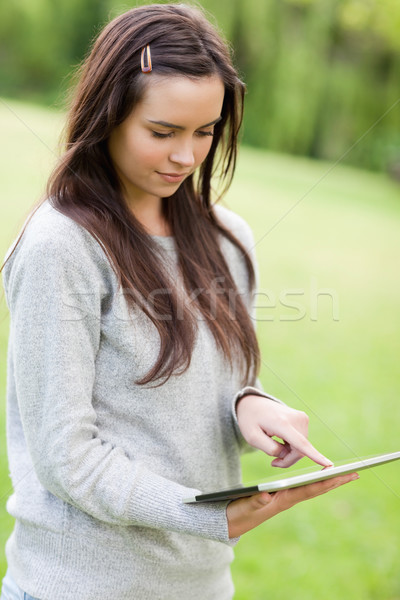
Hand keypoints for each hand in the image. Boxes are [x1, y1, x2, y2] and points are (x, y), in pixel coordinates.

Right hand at [227, 472, 358, 537]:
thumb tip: (267, 496)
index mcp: (283, 500)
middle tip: (355, 474)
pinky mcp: (281, 497)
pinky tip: (319, 478)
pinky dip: (314, 481)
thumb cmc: (239, 512)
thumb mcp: (246, 506)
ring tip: (343, 474)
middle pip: (316, 489)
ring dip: (328, 481)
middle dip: (335, 481)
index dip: (325, 481)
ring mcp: (286, 498)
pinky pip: (303, 488)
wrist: (232, 521)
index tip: (341, 474)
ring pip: (312, 488)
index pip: (309, 489)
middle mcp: (289, 499)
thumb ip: (256, 501)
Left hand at [236, 394, 331, 467]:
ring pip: (302, 448)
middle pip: (300, 451)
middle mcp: (295, 419)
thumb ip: (269, 449)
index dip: (314, 455)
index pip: (300, 443)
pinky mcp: (303, 419)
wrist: (253, 403)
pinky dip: (292, 445)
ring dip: (289, 452)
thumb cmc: (250, 420)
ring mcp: (301, 418)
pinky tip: (281, 439)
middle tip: (273, 461)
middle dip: (288, 459)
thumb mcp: (252, 437)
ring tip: (274, 444)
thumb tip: (287, 454)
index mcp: (281, 423)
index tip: (328, 464)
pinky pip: (302, 441)